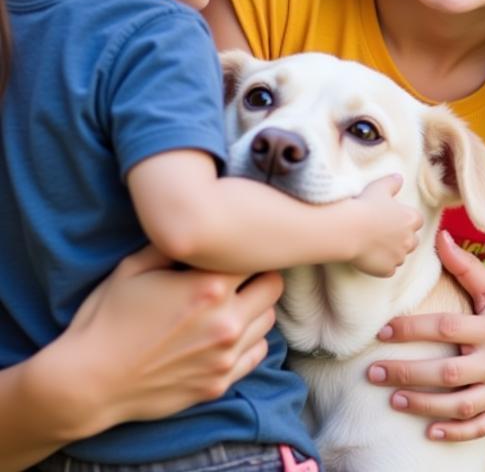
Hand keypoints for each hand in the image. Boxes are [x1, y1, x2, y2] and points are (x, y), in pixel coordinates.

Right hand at [56, 246, 281, 435]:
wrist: (86, 382)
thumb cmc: (107, 318)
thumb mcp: (134, 266)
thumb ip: (173, 242)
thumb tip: (198, 224)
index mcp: (210, 287)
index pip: (256, 255)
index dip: (244, 249)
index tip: (234, 249)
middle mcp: (227, 321)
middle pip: (273, 286)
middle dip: (259, 276)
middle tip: (239, 276)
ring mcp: (225, 356)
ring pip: (269, 319)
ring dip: (256, 308)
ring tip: (232, 304)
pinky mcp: (220, 383)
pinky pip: (257, 353)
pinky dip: (250, 340)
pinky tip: (226, 334)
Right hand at [347, 174, 422, 277]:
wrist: (347, 229)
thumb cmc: (364, 206)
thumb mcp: (379, 187)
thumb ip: (392, 182)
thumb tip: (399, 177)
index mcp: (411, 219)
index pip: (417, 221)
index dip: (406, 220)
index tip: (393, 219)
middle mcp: (410, 240)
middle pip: (412, 241)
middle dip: (403, 239)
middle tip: (385, 234)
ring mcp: (399, 257)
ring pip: (400, 257)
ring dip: (393, 253)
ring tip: (376, 246)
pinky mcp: (387, 270)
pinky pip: (389, 270)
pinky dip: (382, 266)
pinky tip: (370, 257)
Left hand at [367, 230, 484, 441]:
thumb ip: (467, 268)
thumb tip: (440, 237)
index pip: (448, 328)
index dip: (414, 329)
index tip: (384, 332)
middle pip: (448, 372)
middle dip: (408, 373)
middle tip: (374, 372)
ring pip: (459, 405)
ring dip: (424, 405)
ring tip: (392, 400)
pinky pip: (478, 428)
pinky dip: (454, 433)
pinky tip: (428, 432)